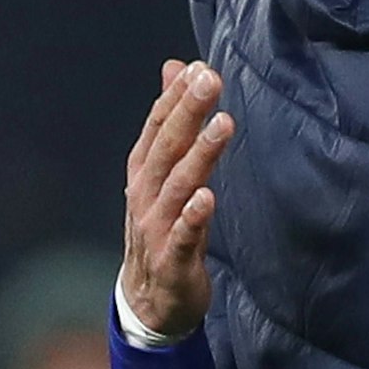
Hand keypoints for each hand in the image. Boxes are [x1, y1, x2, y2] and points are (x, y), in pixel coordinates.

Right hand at [122, 59, 233, 338]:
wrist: (149, 302)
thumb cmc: (161, 226)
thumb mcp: (162, 172)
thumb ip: (170, 119)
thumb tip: (175, 67)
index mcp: (144, 173)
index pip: (157, 127)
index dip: (175, 97)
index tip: (198, 67)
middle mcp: (146, 196)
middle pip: (167, 148)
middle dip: (187, 112)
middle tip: (210, 79)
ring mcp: (156, 228)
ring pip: (178, 186)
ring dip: (200, 154)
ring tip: (223, 124)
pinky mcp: (172, 260)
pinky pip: (182, 236)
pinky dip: (193, 217)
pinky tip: (207, 197)